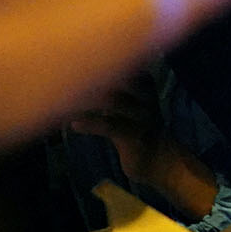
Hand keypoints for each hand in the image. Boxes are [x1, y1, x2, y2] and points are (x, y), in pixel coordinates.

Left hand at [69, 70, 219, 218]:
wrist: (166, 166)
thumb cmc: (144, 139)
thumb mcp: (131, 114)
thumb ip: (114, 100)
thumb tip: (85, 89)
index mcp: (145, 90)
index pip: (123, 69)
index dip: (100, 65)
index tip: (75, 65)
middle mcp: (145, 99)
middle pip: (117, 80)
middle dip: (91, 78)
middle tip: (64, 80)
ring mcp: (142, 116)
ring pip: (113, 100)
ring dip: (87, 101)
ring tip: (64, 102)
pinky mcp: (134, 135)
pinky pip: (109, 125)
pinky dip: (90, 124)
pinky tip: (74, 126)